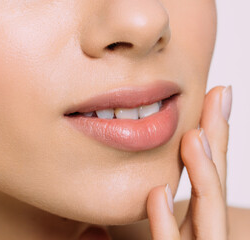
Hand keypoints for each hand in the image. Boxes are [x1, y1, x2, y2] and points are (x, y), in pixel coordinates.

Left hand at [147, 85, 231, 238]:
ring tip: (194, 138)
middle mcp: (198, 237)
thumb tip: (129, 174)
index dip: (214, 137)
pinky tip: (157, 193)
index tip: (215, 95)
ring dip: (204, 174)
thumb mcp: (137, 225)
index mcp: (192, 225)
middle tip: (217, 97)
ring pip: (207, 214)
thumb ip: (138, 201)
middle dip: (217, 141)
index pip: (208, 176)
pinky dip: (165, 224)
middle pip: (212, 185)